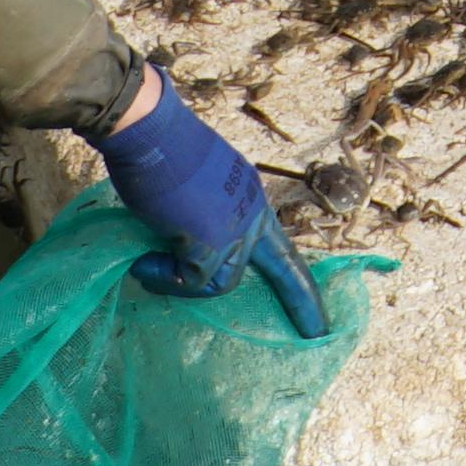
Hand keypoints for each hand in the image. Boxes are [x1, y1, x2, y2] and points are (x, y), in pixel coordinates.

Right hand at [96, 69, 326, 337]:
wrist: (148, 129)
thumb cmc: (160, 149)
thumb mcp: (197, 186)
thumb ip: (204, 219)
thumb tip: (185, 248)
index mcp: (251, 197)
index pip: (283, 248)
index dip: (302, 285)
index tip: (321, 322)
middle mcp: (251, 212)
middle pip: (271, 269)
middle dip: (298, 304)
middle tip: (315, 336)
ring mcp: (234, 227)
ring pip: (222, 281)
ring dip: (184, 282)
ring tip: (152, 265)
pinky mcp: (210, 241)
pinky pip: (190, 279)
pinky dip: (163, 277)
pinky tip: (144, 262)